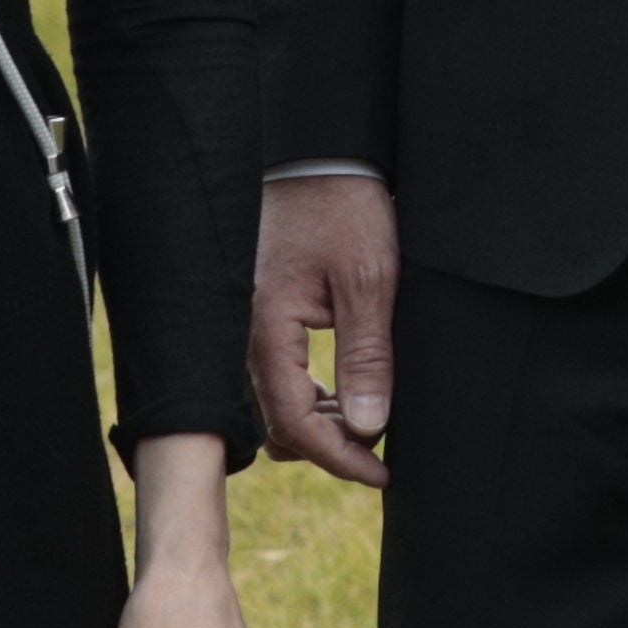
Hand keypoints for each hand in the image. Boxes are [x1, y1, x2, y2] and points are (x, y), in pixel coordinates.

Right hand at [251, 171, 401, 490]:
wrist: (319, 155)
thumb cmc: (344, 208)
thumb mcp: (369, 281)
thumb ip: (366, 357)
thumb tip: (368, 427)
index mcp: (267, 329)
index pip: (294, 422)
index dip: (339, 458)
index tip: (381, 471)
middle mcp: (246, 335)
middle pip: (278, 422)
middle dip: (329, 446)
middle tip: (381, 452)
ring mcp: (248, 327)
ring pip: (275, 403)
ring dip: (319, 424)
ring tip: (369, 421)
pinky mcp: (259, 316)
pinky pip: (276, 376)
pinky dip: (309, 397)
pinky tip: (345, 392)